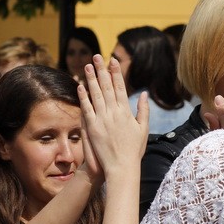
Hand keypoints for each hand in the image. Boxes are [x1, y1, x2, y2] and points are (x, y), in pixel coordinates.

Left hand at [77, 54, 149, 179]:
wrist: (122, 166)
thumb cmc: (134, 150)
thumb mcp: (143, 129)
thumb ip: (143, 110)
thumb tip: (144, 94)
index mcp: (126, 112)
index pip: (120, 87)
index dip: (116, 72)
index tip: (113, 60)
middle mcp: (114, 112)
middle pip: (106, 86)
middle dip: (102, 70)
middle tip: (97, 57)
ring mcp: (102, 119)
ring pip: (95, 94)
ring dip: (91, 79)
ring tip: (87, 66)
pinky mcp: (93, 127)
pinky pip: (87, 108)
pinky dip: (83, 97)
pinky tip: (80, 86)